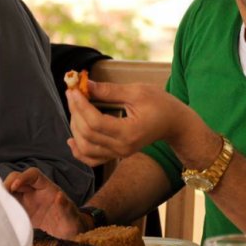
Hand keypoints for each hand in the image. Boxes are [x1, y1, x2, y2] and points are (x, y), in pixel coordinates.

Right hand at [4, 167, 86, 238]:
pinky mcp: (23, 210)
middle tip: (1, 196)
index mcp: (48, 187)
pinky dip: (4, 204)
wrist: (67, 229)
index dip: (23, 177)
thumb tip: (60, 196)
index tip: (14, 186)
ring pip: (12, 190)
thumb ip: (65, 206)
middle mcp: (36, 191)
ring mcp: (28, 200)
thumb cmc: (71, 219)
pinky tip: (2, 211)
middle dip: (8, 184)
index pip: (34, 174)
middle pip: (18, 179)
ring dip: (3, 194)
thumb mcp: (71, 214)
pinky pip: (10, 203)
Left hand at [66, 80, 191, 166]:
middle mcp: (122, 147)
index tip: (73, 90)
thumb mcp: (137, 92)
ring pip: (85, 147)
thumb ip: (110, 91)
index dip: (80, 106)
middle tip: (73, 94)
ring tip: (76, 108)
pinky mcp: (116, 155)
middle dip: (75, 113)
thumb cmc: (160, 104)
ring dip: (75, 127)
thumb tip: (85, 85)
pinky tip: (72, 139)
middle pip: (87, 134)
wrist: (174, 122)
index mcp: (129, 132)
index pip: (95, 123)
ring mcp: (119, 154)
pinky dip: (78, 151)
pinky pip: (92, 159)